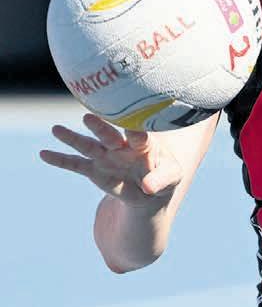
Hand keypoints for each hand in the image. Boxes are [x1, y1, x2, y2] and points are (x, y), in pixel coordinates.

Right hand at [39, 113, 181, 206]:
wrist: (150, 188)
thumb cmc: (164, 176)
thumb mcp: (172, 178)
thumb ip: (162, 180)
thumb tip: (148, 187)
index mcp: (144, 143)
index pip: (139, 134)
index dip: (135, 130)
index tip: (130, 127)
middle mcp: (121, 145)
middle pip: (109, 135)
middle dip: (100, 128)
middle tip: (88, 118)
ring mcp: (106, 156)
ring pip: (88, 145)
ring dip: (72, 139)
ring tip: (56, 130)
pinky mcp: (94, 169)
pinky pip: (75, 164)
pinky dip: (60, 160)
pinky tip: (44, 154)